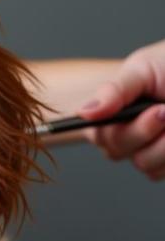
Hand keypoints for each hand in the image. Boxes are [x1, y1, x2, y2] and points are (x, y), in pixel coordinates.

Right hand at [79, 39, 164, 179]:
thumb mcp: (141, 70)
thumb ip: (113, 91)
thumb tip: (84, 112)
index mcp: (108, 113)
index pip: (94, 132)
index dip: (109, 131)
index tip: (136, 117)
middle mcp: (122, 135)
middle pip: (116, 150)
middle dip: (143, 130)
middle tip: (163, 110)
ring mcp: (143, 150)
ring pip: (143, 164)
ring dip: (164, 145)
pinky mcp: (162, 163)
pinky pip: (159, 171)